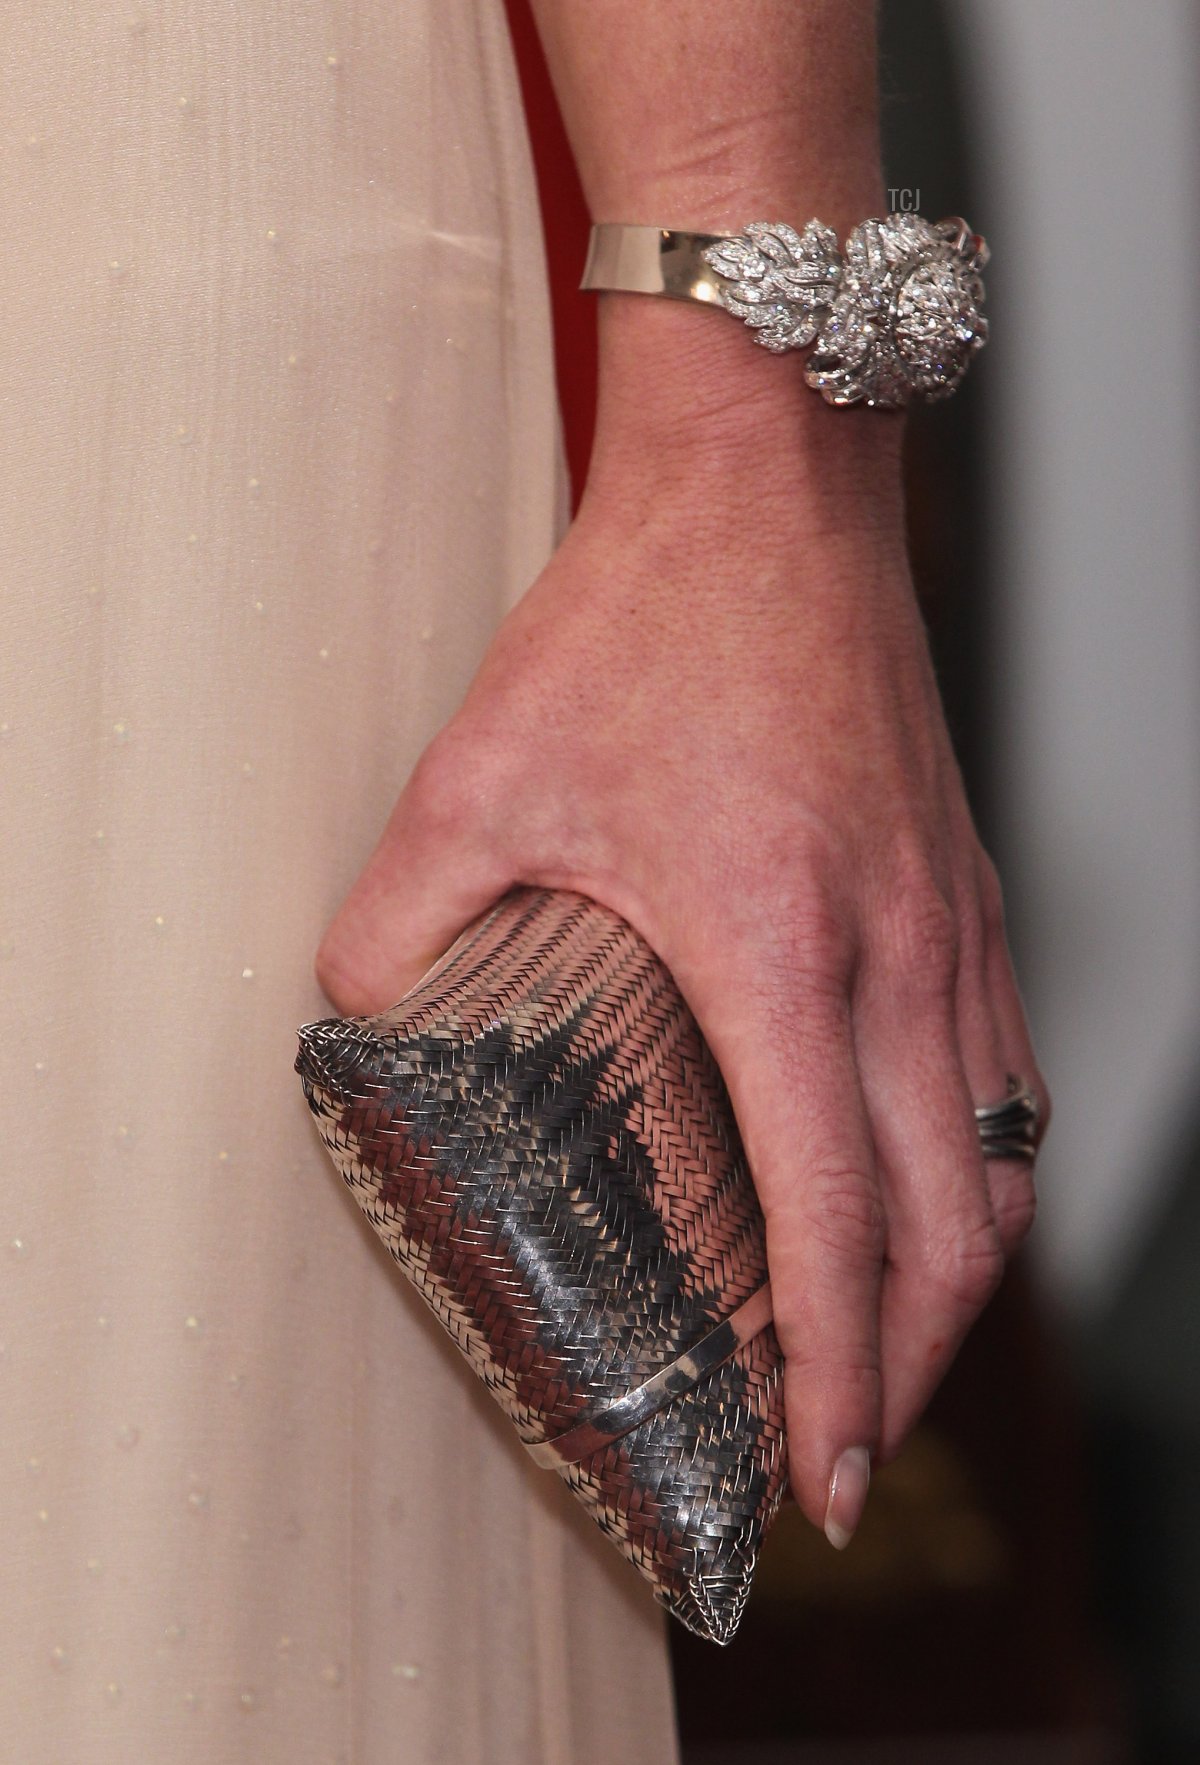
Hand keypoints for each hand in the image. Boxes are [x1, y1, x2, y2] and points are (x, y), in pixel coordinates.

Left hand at [314, 378, 1048, 1552]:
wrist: (772, 490)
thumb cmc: (646, 624)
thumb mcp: (480, 775)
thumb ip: (400, 918)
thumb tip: (355, 1020)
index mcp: (782, 948)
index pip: (832, 1218)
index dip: (829, 1370)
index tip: (816, 1471)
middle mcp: (898, 955)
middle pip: (944, 1227)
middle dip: (901, 1369)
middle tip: (843, 1451)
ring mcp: (953, 924)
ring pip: (996, 1162)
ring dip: (951, 1285)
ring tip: (885, 1357)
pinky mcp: (966, 890)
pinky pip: (1001, 1074)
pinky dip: (972, 1175)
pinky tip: (921, 1198)